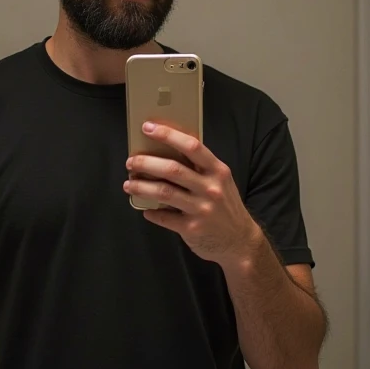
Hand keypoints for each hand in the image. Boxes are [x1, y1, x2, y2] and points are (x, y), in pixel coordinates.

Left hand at [124, 121, 259, 265]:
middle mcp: (211, 188)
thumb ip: (200, 168)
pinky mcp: (192, 228)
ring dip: (141, 186)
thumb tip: (165, 153)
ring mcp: (201, 209)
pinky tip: (146, 210)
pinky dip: (151, 212)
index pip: (191, 146)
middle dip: (146, 163)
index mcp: (217, 171)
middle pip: (172, 169)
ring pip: (164, 191)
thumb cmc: (224, 206)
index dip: (167, 135)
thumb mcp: (221, 181)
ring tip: (129, 184)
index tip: (148, 127)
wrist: (240, 241)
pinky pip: (164, 217)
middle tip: (131, 162)